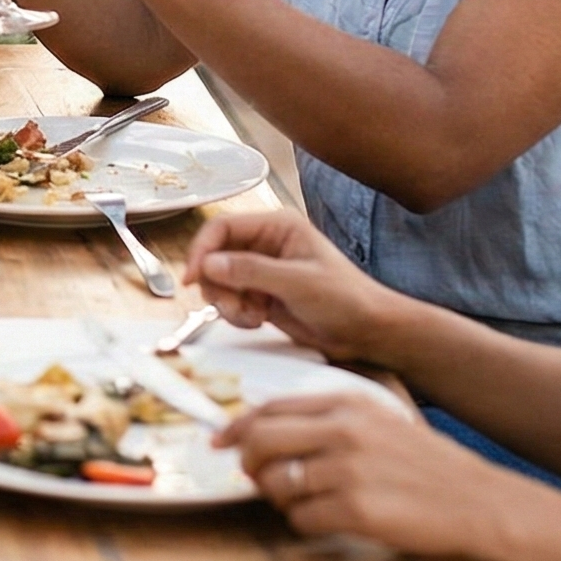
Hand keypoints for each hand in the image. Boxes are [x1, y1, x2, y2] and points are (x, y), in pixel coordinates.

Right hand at [184, 211, 409, 362]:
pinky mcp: (261, 295)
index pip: (222, 227)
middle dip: (216, 283)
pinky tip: (258, 321)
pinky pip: (230, 301)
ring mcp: (262, 271)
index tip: (192, 277)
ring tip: (251, 316)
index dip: (202, 250)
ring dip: (226, 302)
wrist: (368, 333)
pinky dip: (236, 314)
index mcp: (277, 227)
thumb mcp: (298, 282)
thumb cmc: (347, 299)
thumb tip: (209, 264)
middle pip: (215, 255)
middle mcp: (266, 245)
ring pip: (219, 281)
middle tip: (229, 305)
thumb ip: (251, 271)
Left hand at [218, 392, 517, 559]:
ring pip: (276, 485)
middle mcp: (343, 431)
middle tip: (256, 477)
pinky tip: (330, 520)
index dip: (236, 427)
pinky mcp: (355, 509)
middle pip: (261, 442)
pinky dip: (306, 524)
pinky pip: (302, 519)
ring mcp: (348, 470)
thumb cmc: (429, 466)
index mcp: (347, 404)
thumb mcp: (382, 421)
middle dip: (248, 463)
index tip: (221, 441)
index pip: (269, 408)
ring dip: (280, 499)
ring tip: (305, 501)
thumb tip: (271, 423)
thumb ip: (331, 417)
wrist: (481, 502)